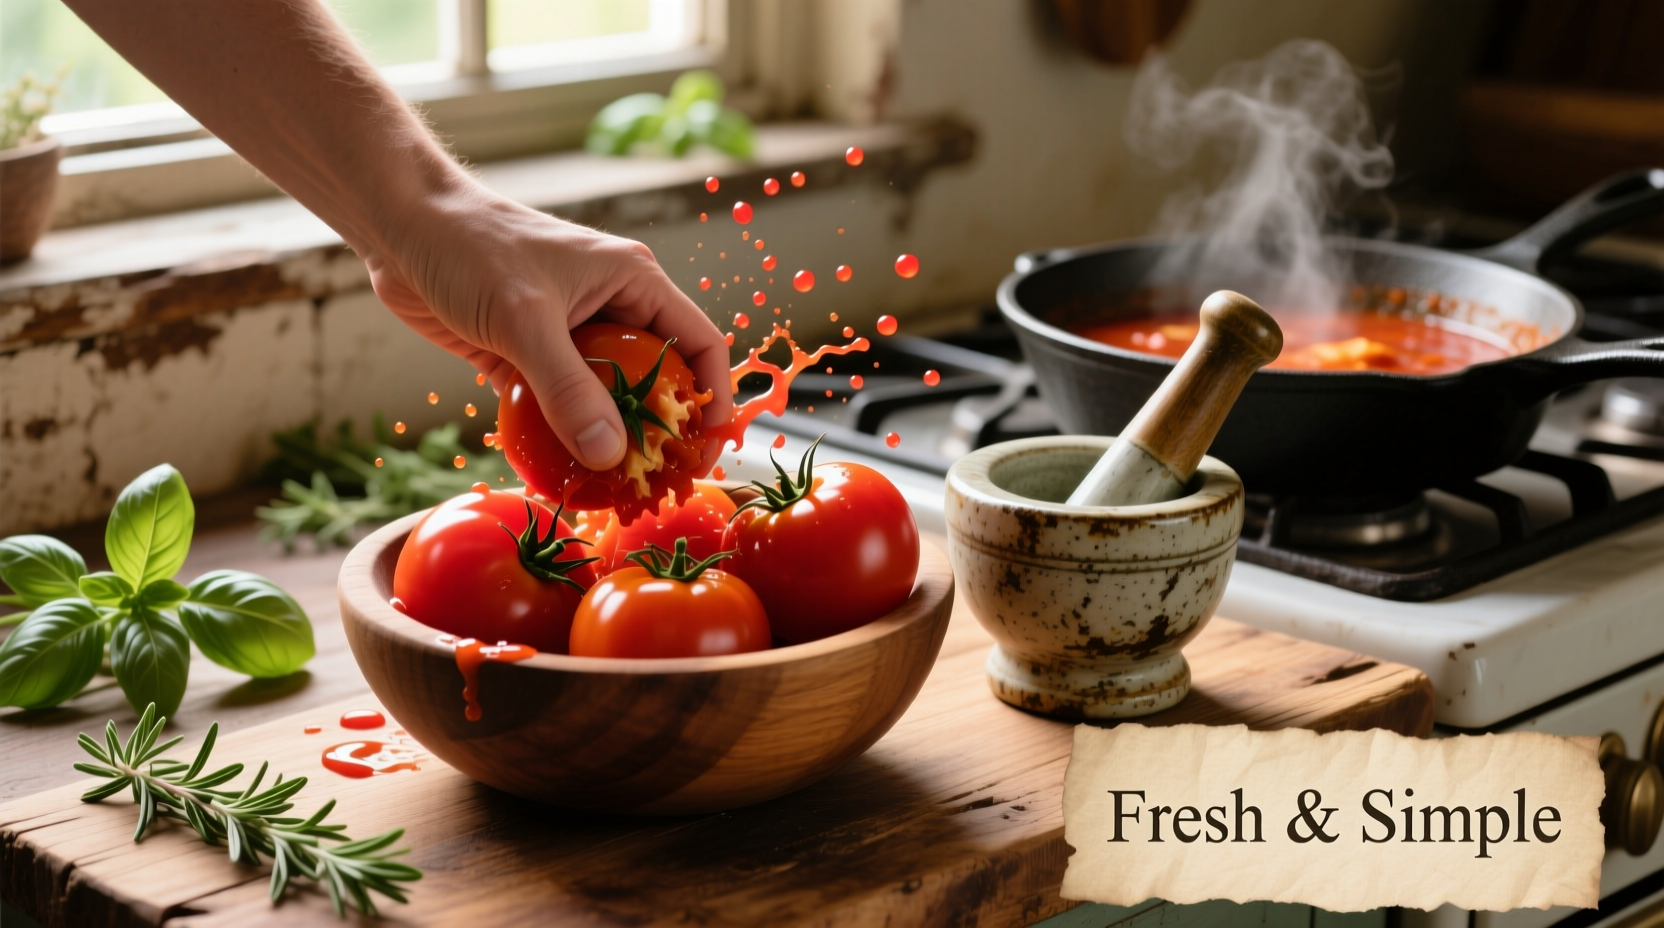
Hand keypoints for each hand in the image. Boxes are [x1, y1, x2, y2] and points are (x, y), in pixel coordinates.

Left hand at [364, 181, 732, 471]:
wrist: (399, 224)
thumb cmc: (470, 247)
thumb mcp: (525, 319)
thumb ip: (569, 388)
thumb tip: (610, 454)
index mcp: (632, 281)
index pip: (698, 342)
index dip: (714, 396)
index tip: (707, 448)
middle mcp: (611, 307)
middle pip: (658, 378)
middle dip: (662, 431)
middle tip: (659, 483)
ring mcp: (569, 334)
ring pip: (607, 398)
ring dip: (609, 441)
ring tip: (612, 490)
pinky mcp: (527, 355)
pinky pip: (558, 405)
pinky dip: (559, 437)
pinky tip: (557, 474)